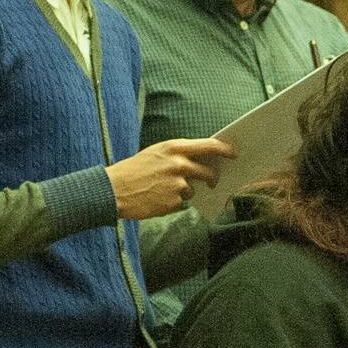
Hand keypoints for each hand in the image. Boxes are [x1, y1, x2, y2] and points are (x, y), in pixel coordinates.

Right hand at [106, 138, 236, 219]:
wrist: (113, 190)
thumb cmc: (134, 170)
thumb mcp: (156, 153)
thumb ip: (178, 155)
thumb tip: (202, 160)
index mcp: (174, 148)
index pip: (209, 145)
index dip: (225, 150)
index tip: (234, 154)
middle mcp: (179, 164)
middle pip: (208, 172)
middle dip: (213, 178)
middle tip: (213, 182)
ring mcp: (178, 183)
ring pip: (193, 188)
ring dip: (183, 190)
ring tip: (161, 189)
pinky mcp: (174, 200)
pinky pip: (181, 201)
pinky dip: (172, 201)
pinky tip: (157, 198)